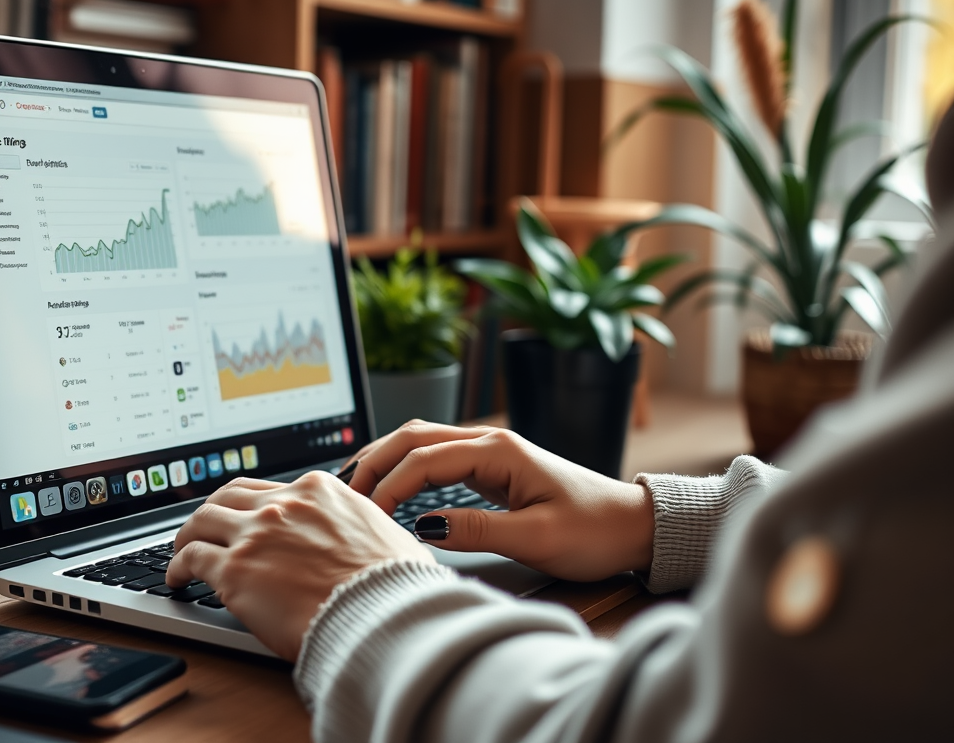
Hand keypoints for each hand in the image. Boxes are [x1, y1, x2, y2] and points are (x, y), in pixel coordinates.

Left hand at [166, 473, 434, 660]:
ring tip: (182, 553)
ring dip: (187, 536)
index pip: (271, 488)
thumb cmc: (393, 583)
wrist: (380, 613)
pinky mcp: (234, 570)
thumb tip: (367, 537)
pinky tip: (177, 579)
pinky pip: (190, 559)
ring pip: (201, 520)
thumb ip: (362, 526)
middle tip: (206, 530)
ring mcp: (255, 534)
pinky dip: (177, 567)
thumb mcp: (385, 533)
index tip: (248, 519)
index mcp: (320, 490)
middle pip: (229, 496)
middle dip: (213, 511)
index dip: (254, 506)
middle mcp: (283, 504)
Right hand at [345, 421, 653, 580]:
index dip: (388, 485)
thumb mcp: (537, 537)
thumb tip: (423, 526)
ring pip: (422, 442)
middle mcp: (490, 442)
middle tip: (341, 493)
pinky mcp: (492, 468)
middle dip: (374, 460)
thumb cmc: (594, 530)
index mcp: (498, 450)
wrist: (632, 526)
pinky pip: (436, 458)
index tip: (366, 516)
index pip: (424, 459)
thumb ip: (478, 529)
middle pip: (414, 436)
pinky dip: (406, 468)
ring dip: (386, 459)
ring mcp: (490, 453)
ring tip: (354, 487)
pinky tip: (391, 487)